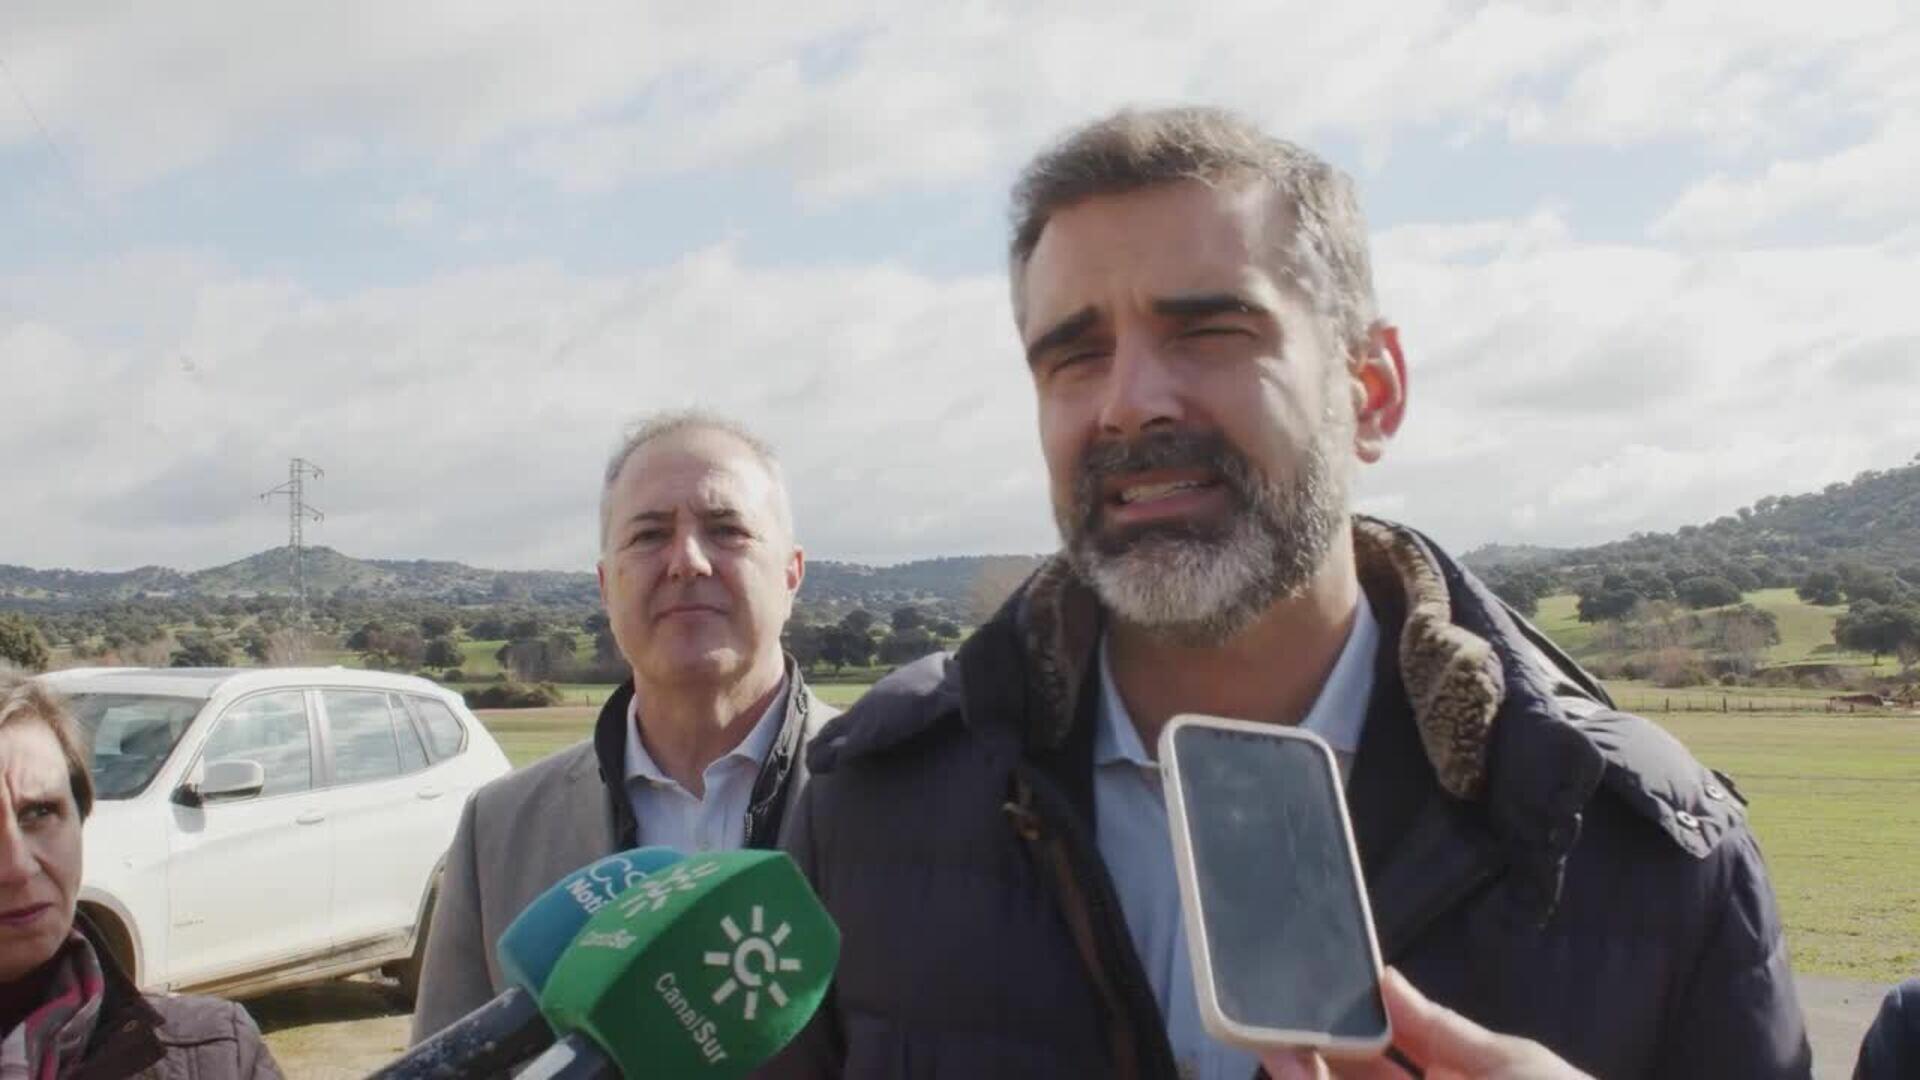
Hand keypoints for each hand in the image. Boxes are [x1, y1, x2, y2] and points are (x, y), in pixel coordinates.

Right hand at [1260, 968, 1591, 1079]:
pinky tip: (1303, 1076)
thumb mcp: (1513, 1065)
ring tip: (1280, 1054)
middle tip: (1270, 1029)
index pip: (1382, 1054)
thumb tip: (1383, 979)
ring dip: (1308, 1079)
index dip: (1342, 1029)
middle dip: (1311, 1057)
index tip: (1305, 1000)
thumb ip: (1439, 1028)